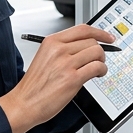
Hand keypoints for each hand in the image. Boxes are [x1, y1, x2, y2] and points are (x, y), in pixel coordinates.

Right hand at [0, 24, 116, 132]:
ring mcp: (65, 63)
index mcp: (51, 42)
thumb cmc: (34, 85)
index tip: (108, 37)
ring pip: (97, 52)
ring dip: (101, 61)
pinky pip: (97, 67)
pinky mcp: (72, 78)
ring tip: (97, 69)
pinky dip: (102, 70)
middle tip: (98, 60)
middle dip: (99, 51)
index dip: (99, 32)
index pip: (82, 29)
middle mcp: (58, 49)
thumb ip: (63, 50)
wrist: (24, 103)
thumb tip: (86, 47)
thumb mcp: (45, 58)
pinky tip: (97, 75)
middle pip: (91, 41)